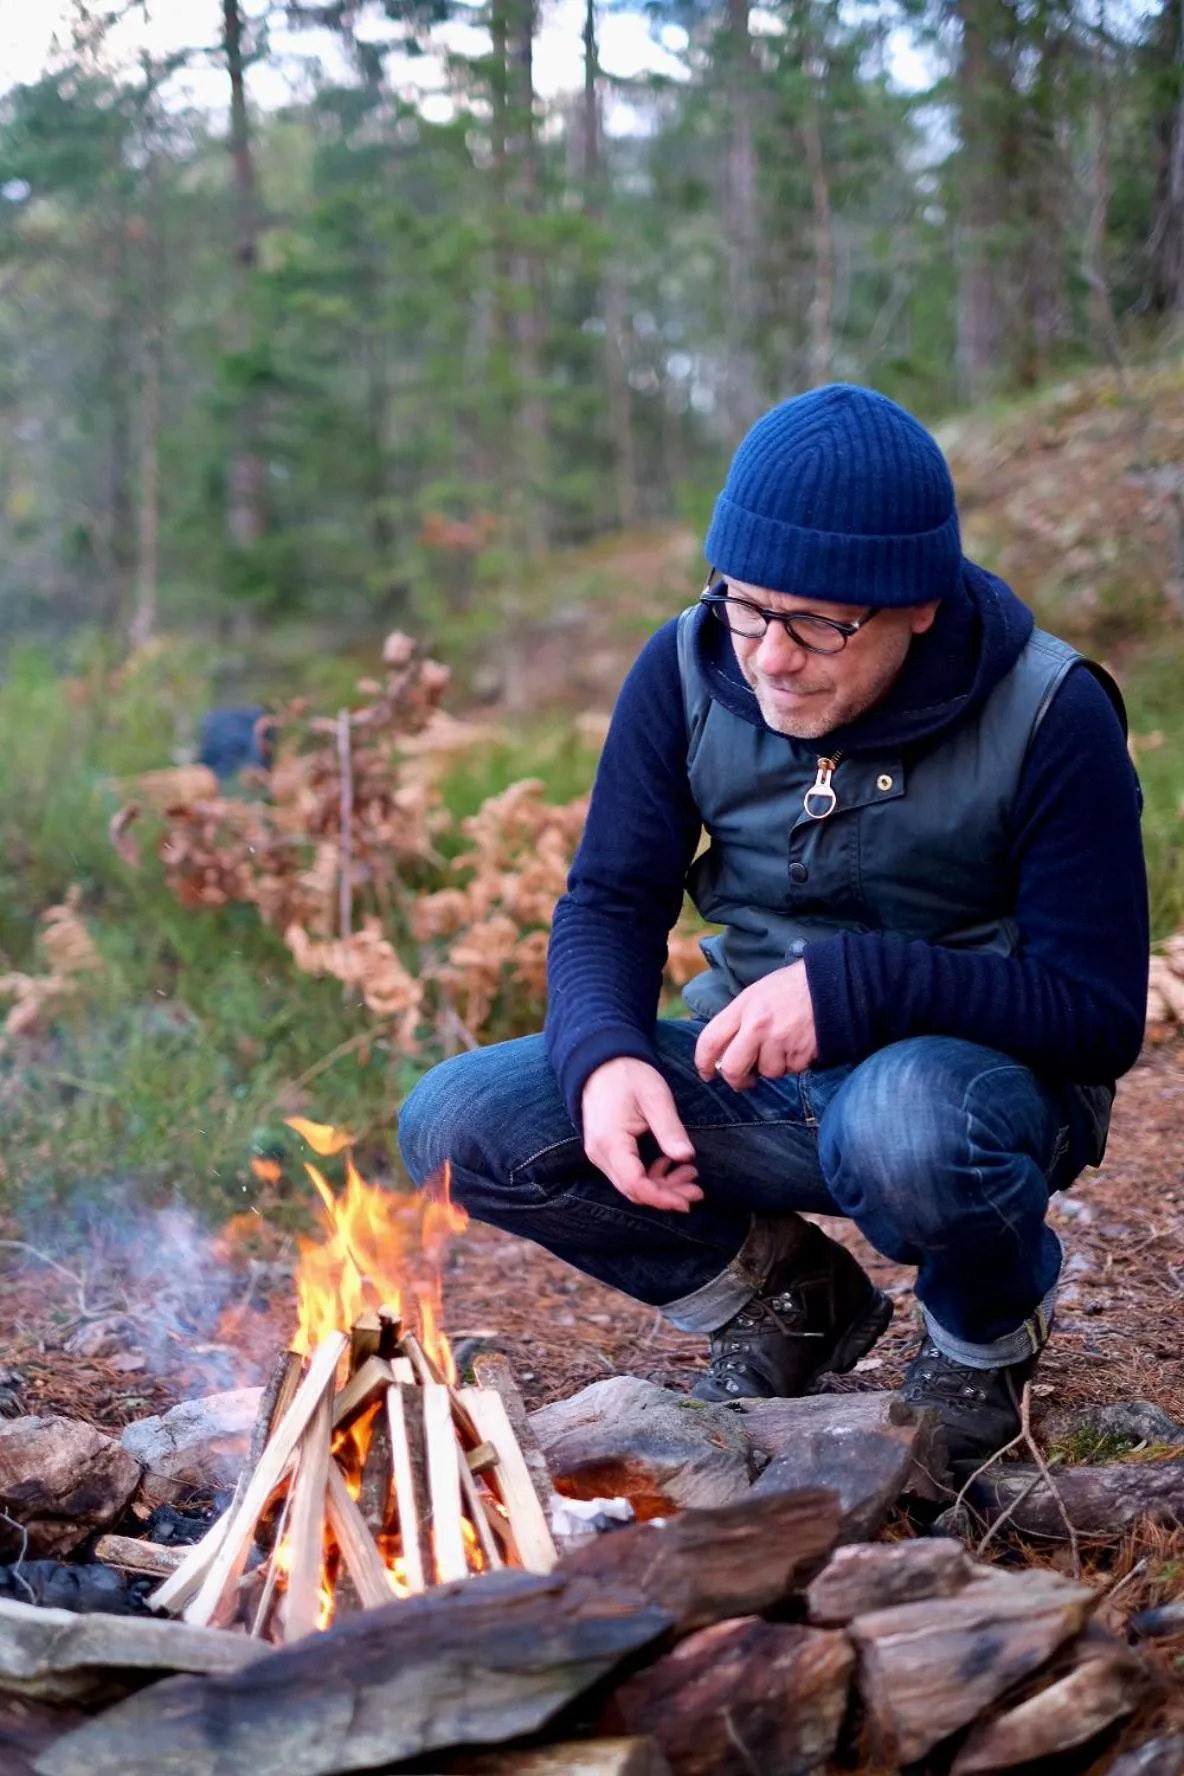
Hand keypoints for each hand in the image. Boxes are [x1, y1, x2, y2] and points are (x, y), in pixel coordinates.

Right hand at [580, 1057, 702, 1212]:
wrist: (601, 1061)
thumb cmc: (628, 1075)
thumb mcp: (655, 1098)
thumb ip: (669, 1129)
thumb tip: (687, 1158)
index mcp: (611, 1142)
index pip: (635, 1184)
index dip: (663, 1197)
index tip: (689, 1199)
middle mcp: (600, 1153)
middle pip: (634, 1190)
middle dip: (667, 1195)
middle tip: (697, 1189)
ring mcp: (600, 1153)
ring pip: (631, 1184)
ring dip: (661, 1185)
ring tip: (690, 1174)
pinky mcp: (606, 1150)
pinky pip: (628, 1173)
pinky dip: (651, 1175)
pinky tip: (671, 1164)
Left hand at [694, 961, 817, 1087]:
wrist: (830, 983)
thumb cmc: (790, 988)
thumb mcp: (756, 994)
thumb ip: (738, 1020)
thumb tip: (724, 1051)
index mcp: (743, 1007)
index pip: (710, 1040)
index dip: (703, 1062)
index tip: (706, 1073)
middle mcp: (758, 1026)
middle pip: (732, 1068)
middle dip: (735, 1080)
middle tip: (743, 1080)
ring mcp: (780, 1041)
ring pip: (767, 1072)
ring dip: (773, 1067)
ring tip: (783, 1046)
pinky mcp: (802, 1053)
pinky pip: (791, 1070)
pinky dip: (794, 1064)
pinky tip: (799, 1045)